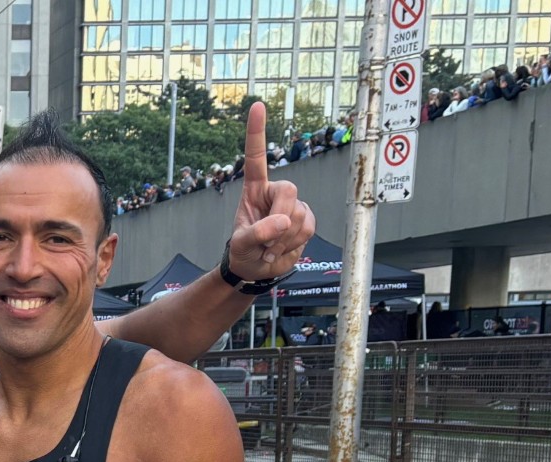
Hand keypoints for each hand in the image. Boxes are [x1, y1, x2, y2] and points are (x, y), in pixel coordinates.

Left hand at [226, 102, 313, 281]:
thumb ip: (257, 233)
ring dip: (284, 239)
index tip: (257, 105)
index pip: (255, 158)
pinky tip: (282, 248)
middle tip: (265, 242)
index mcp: (254, 190)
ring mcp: (293, 205)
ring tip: (270, 247)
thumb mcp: (241, 244)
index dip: (257, 132)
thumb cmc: (243, 251)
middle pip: (289, 191)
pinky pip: (309, 228)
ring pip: (300, 214)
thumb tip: (282, 220)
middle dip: (280, 220)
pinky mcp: (306, 219)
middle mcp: (275, 192)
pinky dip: (294, 243)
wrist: (256, 268)